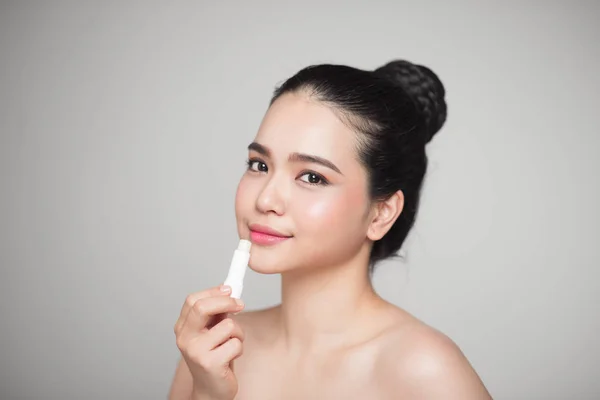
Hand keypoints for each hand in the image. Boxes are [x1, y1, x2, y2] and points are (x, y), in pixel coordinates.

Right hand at [174, 285, 245, 399]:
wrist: (211, 390)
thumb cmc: (214, 357)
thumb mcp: (211, 331)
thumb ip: (215, 313)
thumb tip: (228, 290)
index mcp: (183, 328)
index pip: (192, 300)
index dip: (213, 291)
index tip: (229, 289)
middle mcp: (184, 338)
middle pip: (202, 307)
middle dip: (227, 302)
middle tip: (240, 304)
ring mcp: (195, 351)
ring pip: (227, 325)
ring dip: (238, 332)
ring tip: (232, 343)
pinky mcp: (210, 363)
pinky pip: (235, 343)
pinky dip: (239, 348)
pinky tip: (231, 357)